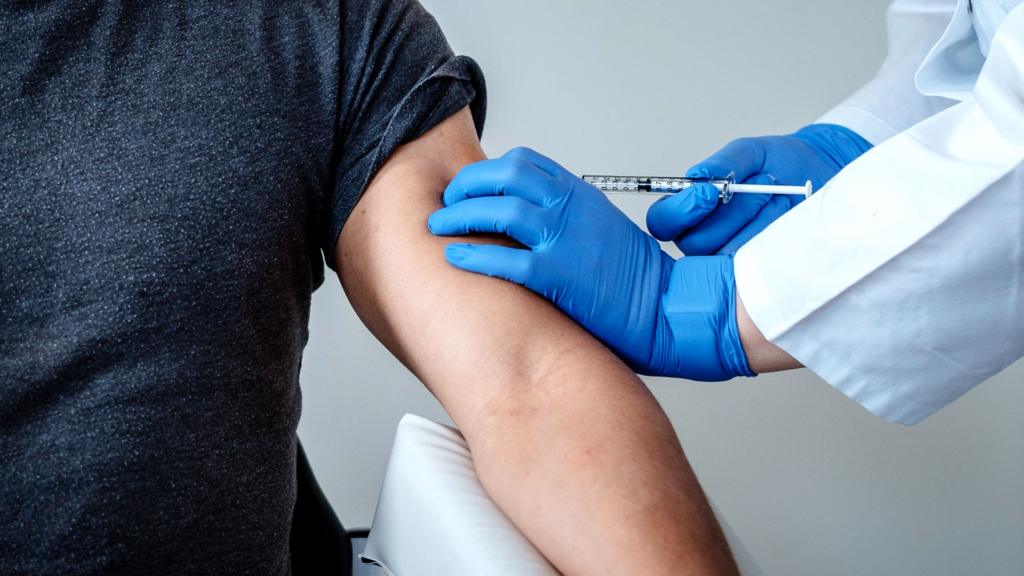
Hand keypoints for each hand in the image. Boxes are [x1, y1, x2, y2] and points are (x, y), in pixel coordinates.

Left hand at [428, 147, 752, 380]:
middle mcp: (572, 209)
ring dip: (460, 215)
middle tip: (447, 203)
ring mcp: (566, 239)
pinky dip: (473, 254)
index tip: (471, 187)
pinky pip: (505, 258)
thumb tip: (529, 221)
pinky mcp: (559, 275)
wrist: (666, 309)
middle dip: (467, 185)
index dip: (489, 171)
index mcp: (581, 195)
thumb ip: (568, 217)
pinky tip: (454, 257)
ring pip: (500, 208)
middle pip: (506, 175)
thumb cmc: (636, 279)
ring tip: (440, 227)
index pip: (526, 162)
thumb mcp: (603, 228)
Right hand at [647, 123, 872, 254]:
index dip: (682, 211)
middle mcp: (702, 238)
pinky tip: (783, 218)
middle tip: (758, 187)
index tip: (710, 192)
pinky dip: (769, 237)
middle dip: (729, 214)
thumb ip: (724, 161)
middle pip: (694, 243)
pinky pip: (752, 264)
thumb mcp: (751, 153)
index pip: (663, 221)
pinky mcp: (755, 272)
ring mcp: (728, 258)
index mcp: (689, 211)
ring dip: (753, 222)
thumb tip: (700, 175)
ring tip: (775, 198)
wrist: (820, 176)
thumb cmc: (781, 164)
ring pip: (725, 254)